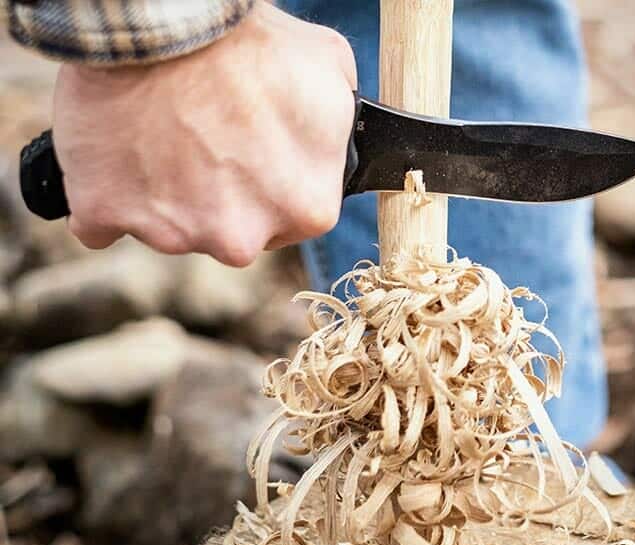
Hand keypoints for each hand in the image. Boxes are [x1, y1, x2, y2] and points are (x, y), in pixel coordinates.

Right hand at [52, 3, 356, 266]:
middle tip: (206, 137)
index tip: (256, 155)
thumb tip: (335, 144)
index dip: (274, 184)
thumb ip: (336, 129)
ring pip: (172, 229)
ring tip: (161, 130)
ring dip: (166, 192)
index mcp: (307, 210)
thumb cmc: (249, 41)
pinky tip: (117, 157)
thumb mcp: (328, 70)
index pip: (296, 218)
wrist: (161, 22)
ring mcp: (172, 233)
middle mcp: (242, 238)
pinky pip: (104, 225)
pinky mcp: (105, 216)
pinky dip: (108, 198)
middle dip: (222, 195)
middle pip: (234, 232)